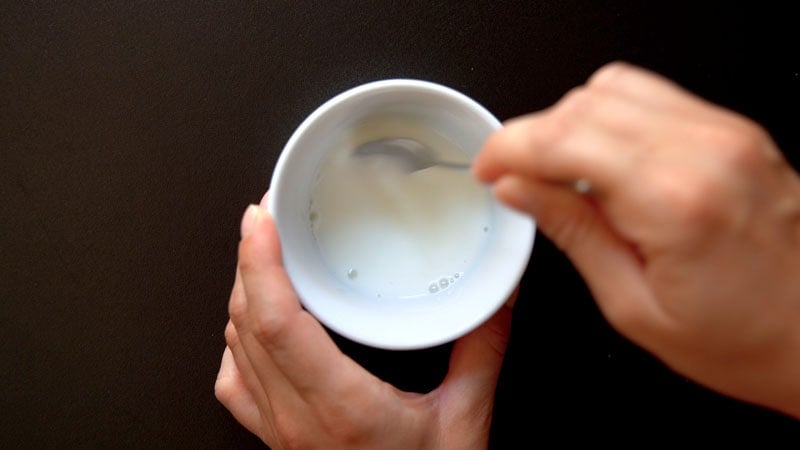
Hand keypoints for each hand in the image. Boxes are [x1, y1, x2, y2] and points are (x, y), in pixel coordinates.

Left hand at [215, 197, 514, 448]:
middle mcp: (297, 418)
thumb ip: (481, 350)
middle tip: (265, 217)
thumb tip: (494, 295)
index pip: (278, 323)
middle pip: (247, 323)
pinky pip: (234, 383)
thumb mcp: (465, 422)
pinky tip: (254, 324)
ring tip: (262, 255)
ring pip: (234, 347)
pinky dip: (237, 340)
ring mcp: (279, 430)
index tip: (262, 220)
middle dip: (248, 260)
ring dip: (242, 293)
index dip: (261, 263)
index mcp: (342, 408)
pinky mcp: (276, 438)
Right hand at [473, 61, 799, 418]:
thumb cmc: (743, 340)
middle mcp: (706, 150)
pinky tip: (606, 164)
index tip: (488, 170)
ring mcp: (727, 133)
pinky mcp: (735, 132)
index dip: (509, 148)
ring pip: (616, 88)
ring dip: (572, 122)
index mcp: (674, 199)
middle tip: (517, 178)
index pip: (563, 138)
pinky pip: (654, 98)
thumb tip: (518, 189)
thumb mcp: (632, 305)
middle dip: (535, 134)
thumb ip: (570, 231)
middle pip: (585, 102)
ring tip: (561, 173)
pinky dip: (612, 120)